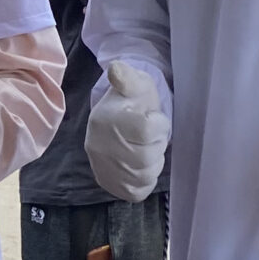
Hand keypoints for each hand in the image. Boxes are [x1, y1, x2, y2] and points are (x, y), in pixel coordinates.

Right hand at [85, 60, 167, 200]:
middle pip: (147, 157)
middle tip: (149, 137)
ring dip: (153, 164)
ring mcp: (102, 168)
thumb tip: (116, 69)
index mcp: (105, 118)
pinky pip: (137, 191)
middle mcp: (99, 146)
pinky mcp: (109, 184)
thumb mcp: (134, 84)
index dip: (159, 125)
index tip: (152, 118)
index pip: (147, 130)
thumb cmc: (132, 102)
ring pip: (144, 175)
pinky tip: (141, 166)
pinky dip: (145, 181)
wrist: (113, 122)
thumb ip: (128, 77)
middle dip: (156, 146)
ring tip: (144, 149)